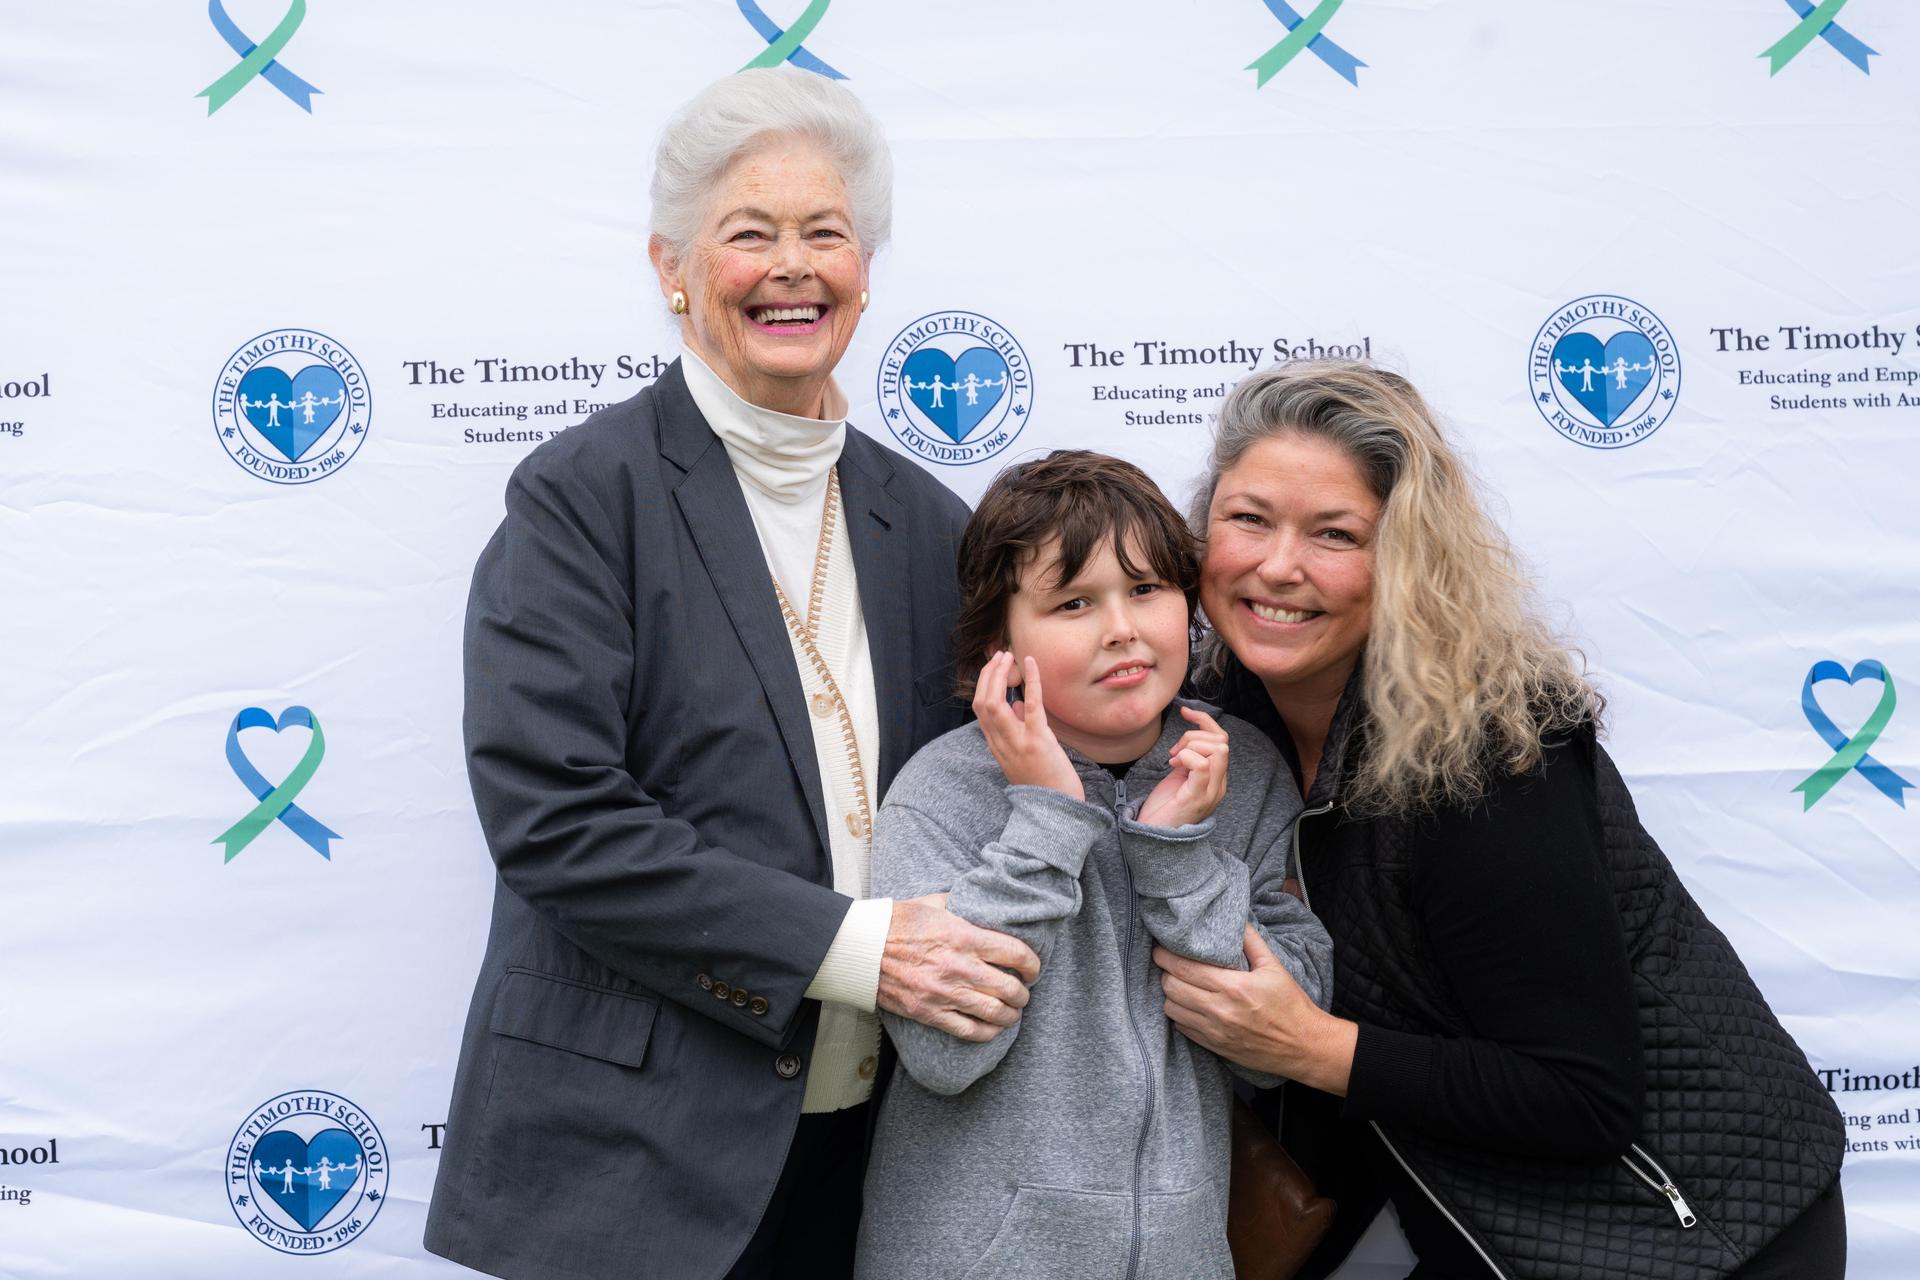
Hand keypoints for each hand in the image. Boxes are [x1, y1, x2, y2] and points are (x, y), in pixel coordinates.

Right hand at [879, 892, 1042, 1042]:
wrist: (860, 948)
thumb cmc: (896, 921)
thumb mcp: (933, 903)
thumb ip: (962, 905)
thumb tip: (981, 906)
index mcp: (963, 936)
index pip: (1015, 953)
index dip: (1033, 964)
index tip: (1033, 968)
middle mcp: (959, 967)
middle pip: (1010, 988)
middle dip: (1024, 993)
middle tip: (1024, 992)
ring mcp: (944, 993)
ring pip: (994, 1013)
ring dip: (1011, 1015)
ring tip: (1012, 1012)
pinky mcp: (929, 1013)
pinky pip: (968, 1031)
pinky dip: (988, 1032)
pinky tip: (993, 1028)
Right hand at [973, 651, 1081, 799]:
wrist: (1058, 811)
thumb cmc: (1046, 783)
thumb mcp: (1024, 755)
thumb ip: (1018, 730)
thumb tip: (1019, 704)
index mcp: (997, 746)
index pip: (980, 710)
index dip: (983, 684)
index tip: (993, 667)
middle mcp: (1001, 744)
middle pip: (982, 703)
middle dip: (987, 675)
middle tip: (1000, 655)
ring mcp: (1018, 743)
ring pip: (995, 703)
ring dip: (999, 675)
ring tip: (1008, 656)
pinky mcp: (1038, 742)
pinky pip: (1031, 705)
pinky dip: (1030, 680)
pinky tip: (1031, 662)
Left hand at [1134, 707, 1228, 827]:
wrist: (1152, 838)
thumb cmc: (1164, 808)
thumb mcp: (1180, 777)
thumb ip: (1190, 760)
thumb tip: (1190, 737)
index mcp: (1216, 778)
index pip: (1223, 740)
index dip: (1205, 721)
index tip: (1185, 713)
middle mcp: (1219, 785)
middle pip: (1221, 742)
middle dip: (1194, 736)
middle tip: (1173, 753)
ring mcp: (1210, 792)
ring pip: (1216, 750)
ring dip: (1190, 746)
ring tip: (1173, 761)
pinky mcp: (1196, 798)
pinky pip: (1201, 766)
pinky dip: (1186, 756)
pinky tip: (1173, 765)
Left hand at [1155, 925, 1356, 1094]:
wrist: (1304, 1046)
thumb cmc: (1291, 1004)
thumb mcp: (1274, 967)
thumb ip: (1250, 941)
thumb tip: (1235, 919)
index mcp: (1233, 987)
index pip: (1184, 968)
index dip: (1165, 956)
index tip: (1161, 949)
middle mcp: (1219, 1011)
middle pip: (1171, 988)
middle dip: (1165, 973)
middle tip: (1169, 964)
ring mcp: (1215, 1032)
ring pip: (1171, 1009)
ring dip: (1171, 994)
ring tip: (1179, 984)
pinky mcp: (1215, 1047)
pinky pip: (1182, 1029)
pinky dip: (1180, 1015)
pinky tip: (1190, 1005)